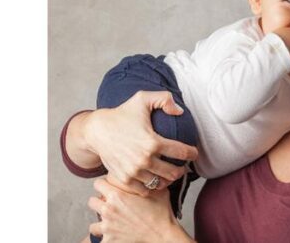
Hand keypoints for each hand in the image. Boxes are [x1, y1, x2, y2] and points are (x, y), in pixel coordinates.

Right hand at [83, 91, 198, 195]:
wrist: (96, 130)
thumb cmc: (121, 113)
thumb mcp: (142, 98)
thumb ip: (164, 99)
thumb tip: (180, 111)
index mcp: (152, 142)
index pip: (182, 152)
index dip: (192, 153)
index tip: (193, 153)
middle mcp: (144, 159)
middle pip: (173, 172)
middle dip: (182, 170)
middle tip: (182, 166)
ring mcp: (134, 171)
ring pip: (160, 183)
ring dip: (168, 180)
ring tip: (169, 174)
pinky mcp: (125, 179)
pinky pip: (145, 190)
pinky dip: (152, 188)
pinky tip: (155, 180)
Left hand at [88, 177, 192, 242]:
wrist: (163, 234)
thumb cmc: (161, 213)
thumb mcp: (156, 190)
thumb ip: (148, 180)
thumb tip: (151, 171)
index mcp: (116, 195)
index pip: (97, 183)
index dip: (103, 184)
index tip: (108, 188)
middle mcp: (108, 210)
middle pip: (92, 202)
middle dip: (99, 203)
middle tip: (109, 205)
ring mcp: (107, 226)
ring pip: (92, 224)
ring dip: (100, 223)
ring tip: (109, 223)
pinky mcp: (109, 240)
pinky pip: (99, 240)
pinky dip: (105, 239)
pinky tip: (112, 236)